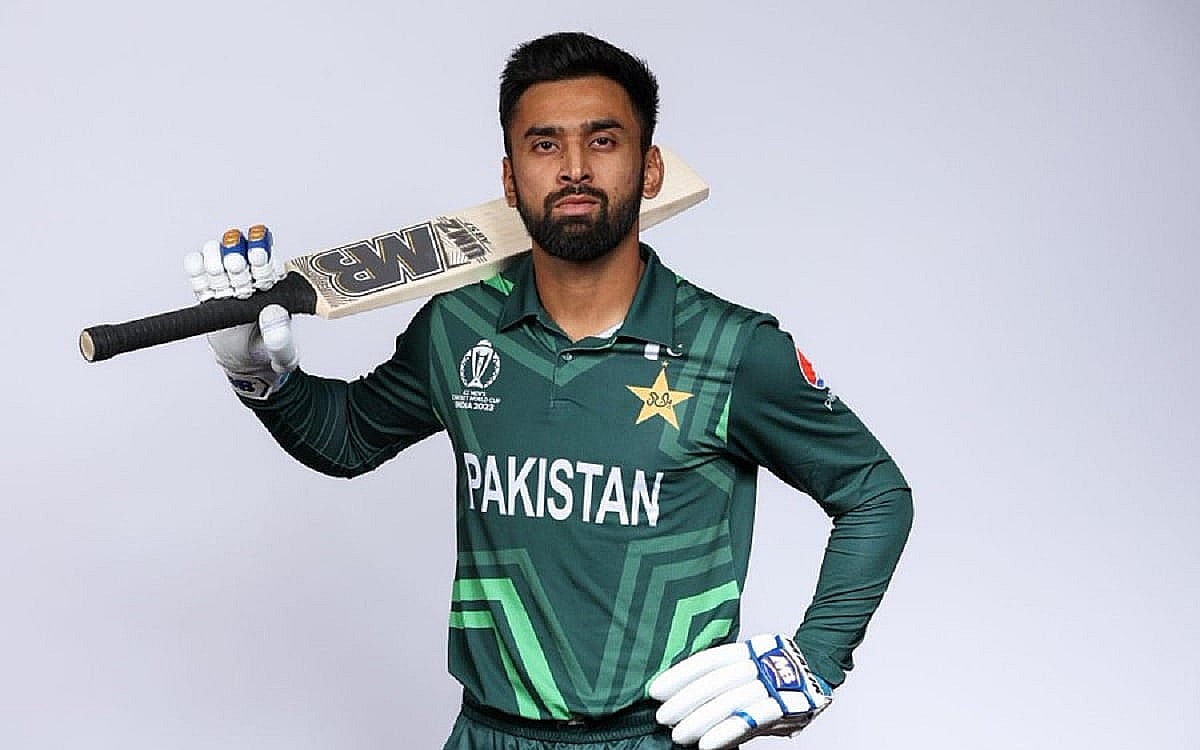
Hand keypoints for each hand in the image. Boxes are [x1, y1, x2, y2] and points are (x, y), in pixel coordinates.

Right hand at [183, 225, 297, 398]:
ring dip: (215, 262)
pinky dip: (195, 268)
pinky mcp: (207, 292)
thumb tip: (273, 312)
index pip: (267, 260)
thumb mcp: (282, 354)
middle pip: (239, 252)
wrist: (245, 363)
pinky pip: (197, 271)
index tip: (257, 258)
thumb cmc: (269, 356)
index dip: (260, 255)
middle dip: (236, 260)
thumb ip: (280, 338)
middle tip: (239, 278)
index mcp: (275, 287)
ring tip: (221, 281)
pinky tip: (200, 274)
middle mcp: (251, 278)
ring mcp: (228, 283)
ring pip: (216, 255)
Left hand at [649, 634, 832, 749]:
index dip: (680, 675)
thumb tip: (682, 699)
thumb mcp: (747, 668)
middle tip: (662, 717)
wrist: (819, 672)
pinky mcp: (785, 707)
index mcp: (745, 650)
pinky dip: (726, 733)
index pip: (707, 661)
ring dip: (701, 720)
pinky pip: (752, 720)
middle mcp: (758, 664)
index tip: (656, 691)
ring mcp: (773, 684)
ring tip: (679, 735)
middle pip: (716, 682)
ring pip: (732, 701)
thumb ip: (721, 681)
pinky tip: (707, 744)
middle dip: (686, 700)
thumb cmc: (773, 673)